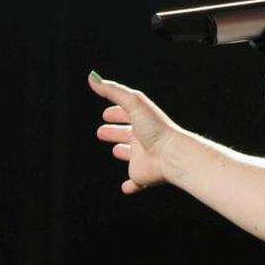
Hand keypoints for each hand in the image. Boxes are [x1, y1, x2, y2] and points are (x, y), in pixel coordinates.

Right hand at [88, 72, 181, 193]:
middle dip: (115, 131)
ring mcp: (143, 157)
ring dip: (124, 152)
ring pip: (132, 154)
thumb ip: (113, 91)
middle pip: (127, 133)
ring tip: (115, 149)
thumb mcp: (133, 103)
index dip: (116, 112)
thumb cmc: (155, 128)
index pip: (127, 114)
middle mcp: (143, 139)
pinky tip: (127, 187)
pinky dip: (132, 185)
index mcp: (142, 122)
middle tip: (102, 130)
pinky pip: (137, 182)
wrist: (172, 155)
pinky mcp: (143, 175)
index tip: (106, 113)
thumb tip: (92, 77)